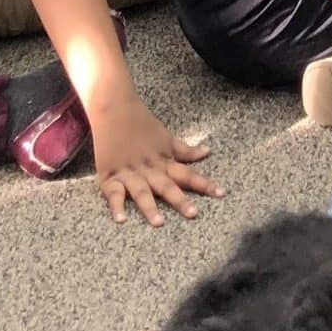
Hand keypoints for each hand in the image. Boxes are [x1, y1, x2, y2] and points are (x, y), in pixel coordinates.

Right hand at [90, 92, 221, 226]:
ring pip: (142, 192)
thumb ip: (185, 150)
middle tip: (193, 214)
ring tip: (159, 223)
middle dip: (180, 200)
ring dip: (150, 207)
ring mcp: (129, 173)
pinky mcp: (109, 176)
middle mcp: (149, 169)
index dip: (205, 184)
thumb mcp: (166, 137)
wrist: (114, 107)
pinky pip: (113, 193)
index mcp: (164, 160)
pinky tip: (120, 220)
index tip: (222, 194)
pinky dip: (116, 206)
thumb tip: (207, 153)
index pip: (188, 174)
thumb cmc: (142, 123)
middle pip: (167, 186)